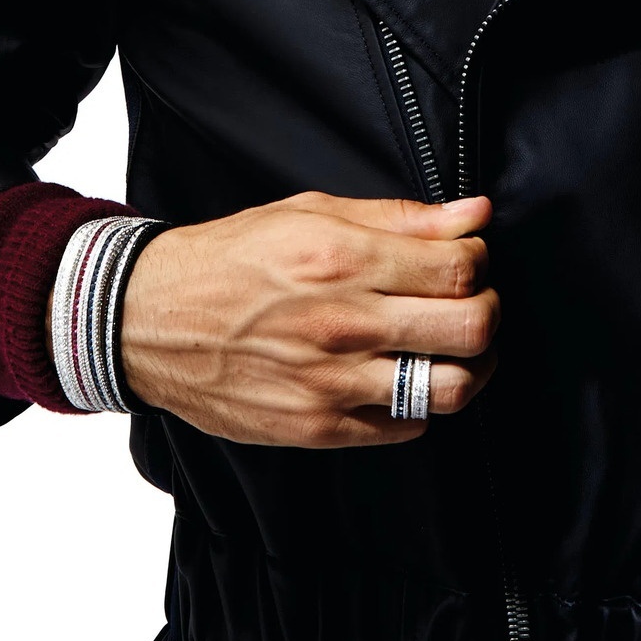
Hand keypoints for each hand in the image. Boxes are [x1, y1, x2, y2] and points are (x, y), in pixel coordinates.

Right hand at [115, 191, 498, 447]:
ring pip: (451, 388)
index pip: (461, 268)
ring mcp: (331, 383)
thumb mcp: (311, 212)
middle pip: (471, 329)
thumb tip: (475, 212)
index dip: (481, 261)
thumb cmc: (233, 258)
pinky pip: (406, 426)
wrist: (151, 320)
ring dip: (471, 366)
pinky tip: (403, 374)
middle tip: (475, 302)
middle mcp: (343, 323)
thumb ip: (399, 217)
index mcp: (343, 258)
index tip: (471, 258)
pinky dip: (421, 402)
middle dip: (489, 312)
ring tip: (453, 347)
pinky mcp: (317, 428)